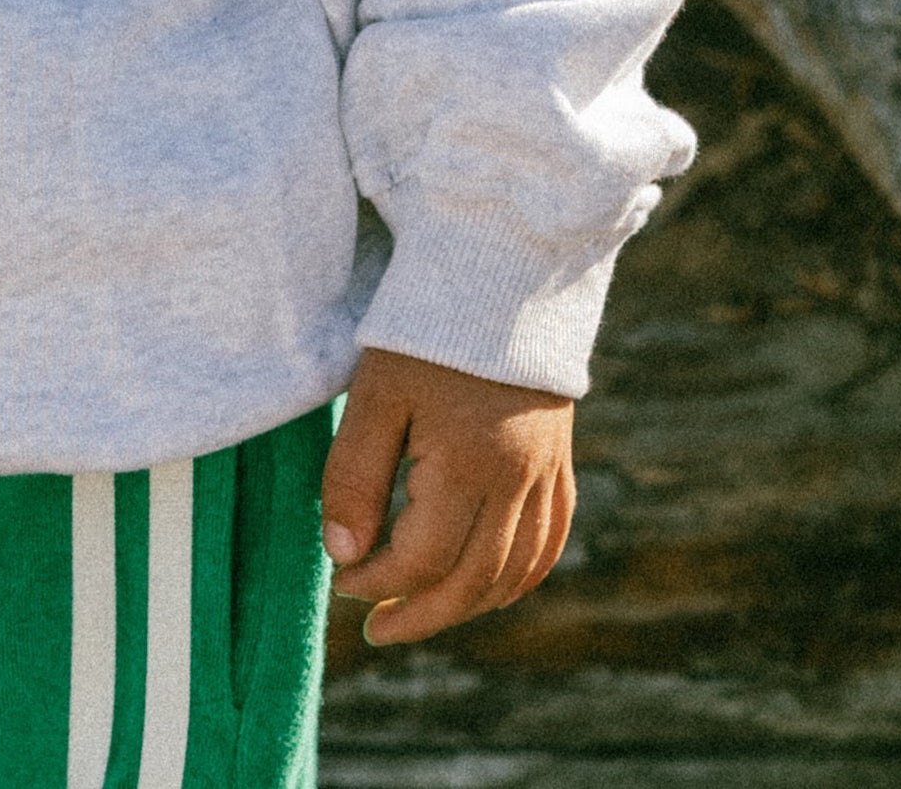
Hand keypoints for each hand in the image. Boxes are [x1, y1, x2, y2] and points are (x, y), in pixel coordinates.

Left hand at [321, 344, 572, 643]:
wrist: (499, 272)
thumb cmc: (425, 330)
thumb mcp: (376, 396)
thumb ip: (355, 478)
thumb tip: (345, 557)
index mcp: (471, 467)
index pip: (423, 560)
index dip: (377, 581)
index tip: (341, 580)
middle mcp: (518, 483)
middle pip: (473, 582)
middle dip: (420, 614)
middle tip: (375, 628)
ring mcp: (546, 475)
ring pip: (514, 573)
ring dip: (467, 605)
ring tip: (420, 614)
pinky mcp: (559, 462)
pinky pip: (548, 544)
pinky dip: (516, 577)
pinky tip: (486, 587)